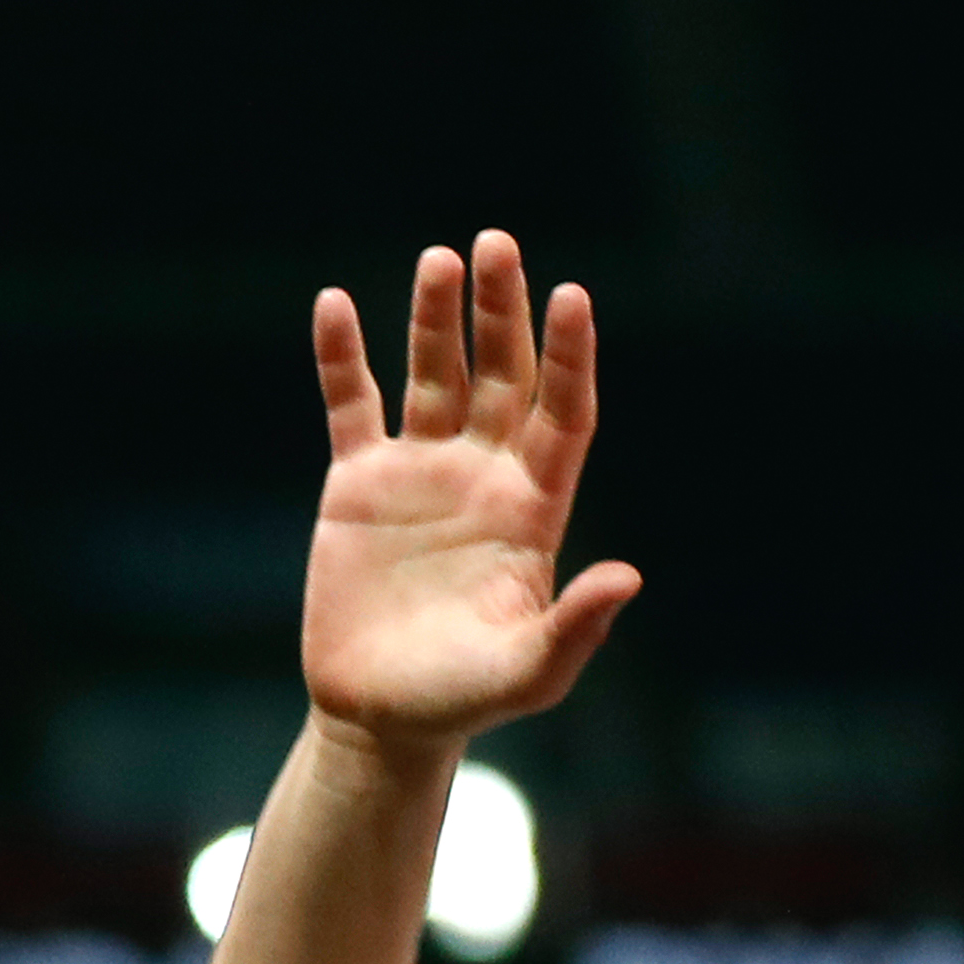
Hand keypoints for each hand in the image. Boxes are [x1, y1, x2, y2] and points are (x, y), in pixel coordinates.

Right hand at [302, 232, 641, 745]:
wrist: (380, 718)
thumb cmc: (464, 700)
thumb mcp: (527, 673)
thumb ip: (575, 628)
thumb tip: (628, 577)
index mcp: (533, 506)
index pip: (563, 412)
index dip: (570, 356)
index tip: (573, 296)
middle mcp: (483, 474)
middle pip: (503, 374)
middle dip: (502, 312)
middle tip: (498, 246)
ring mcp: (421, 471)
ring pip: (433, 374)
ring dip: (435, 317)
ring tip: (438, 259)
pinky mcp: (359, 483)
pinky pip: (352, 405)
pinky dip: (342, 356)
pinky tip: (335, 303)